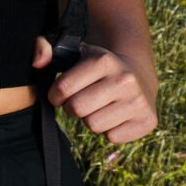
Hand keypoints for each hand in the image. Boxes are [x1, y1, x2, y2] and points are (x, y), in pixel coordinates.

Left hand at [37, 37, 157, 145]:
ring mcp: (138, 101)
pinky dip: (110, 129)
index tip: (61, 93)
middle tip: (81, 100)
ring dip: (91, 119)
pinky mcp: (148, 120)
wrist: (138, 75)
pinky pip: (113, 137)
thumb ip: (44, 48)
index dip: (55, 95)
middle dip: (72, 108)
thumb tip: (38, 62)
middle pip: (77, 109)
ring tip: (99, 106)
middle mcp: (124, 79)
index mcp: (104, 60)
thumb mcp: (73, 53)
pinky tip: (115, 114)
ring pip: (93, 125)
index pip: (63, 88)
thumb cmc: (97, 68)